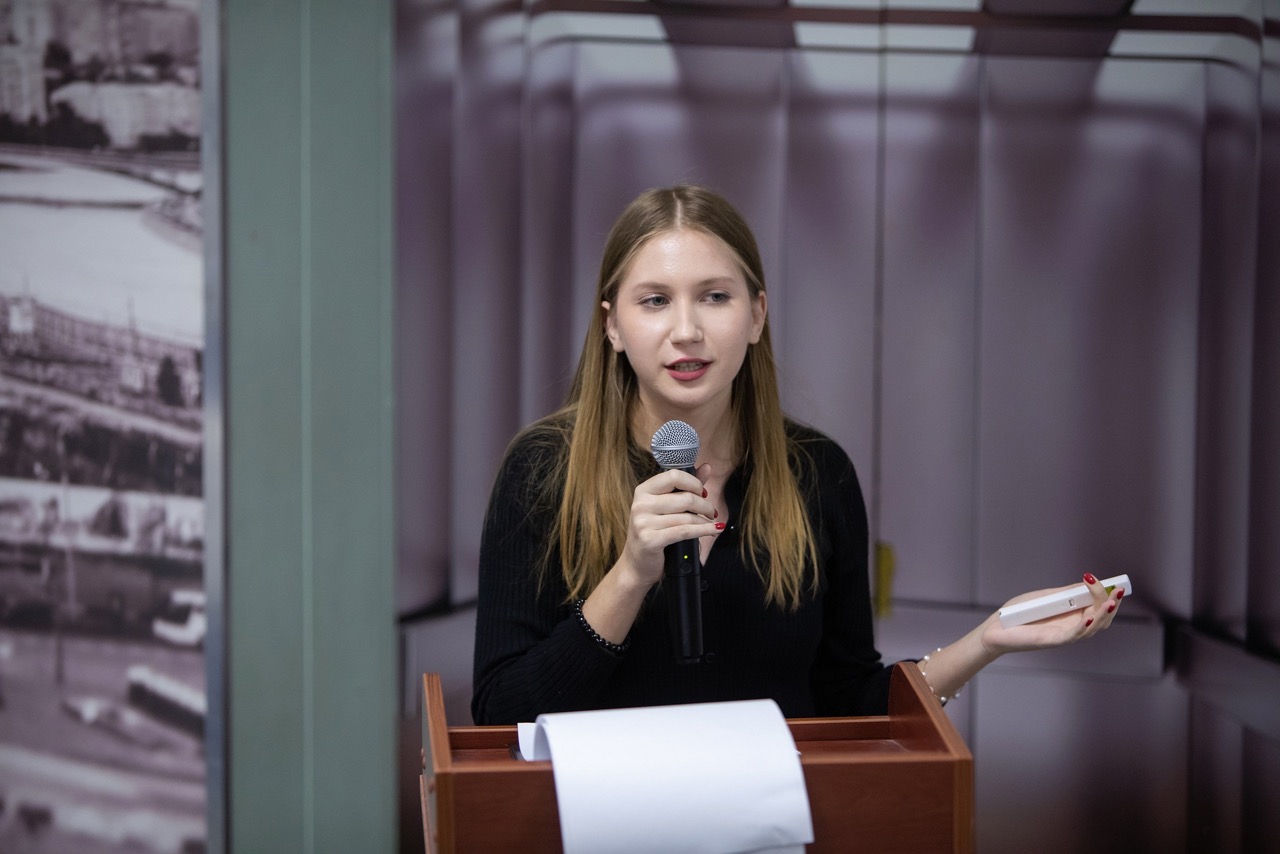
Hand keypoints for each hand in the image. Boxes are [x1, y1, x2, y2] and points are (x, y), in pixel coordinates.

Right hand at [617, 464, 721, 588]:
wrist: (636, 565)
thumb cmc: (653, 533)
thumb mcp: (665, 507)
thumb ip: (686, 487)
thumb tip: (706, 467)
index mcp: (643, 491)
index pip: (674, 476)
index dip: (694, 483)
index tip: (703, 493)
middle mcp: (640, 504)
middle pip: (685, 497)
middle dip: (705, 505)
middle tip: (711, 512)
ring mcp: (643, 523)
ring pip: (687, 516)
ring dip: (705, 521)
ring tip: (711, 524)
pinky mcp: (650, 540)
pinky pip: (685, 531)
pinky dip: (703, 531)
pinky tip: (713, 530)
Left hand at [980, 572, 1124, 654]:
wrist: (996, 628)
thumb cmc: (1019, 614)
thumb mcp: (1046, 597)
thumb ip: (1066, 593)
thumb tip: (1086, 582)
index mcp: (1073, 615)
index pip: (1100, 608)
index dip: (1111, 598)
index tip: (1116, 585)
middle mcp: (1073, 626)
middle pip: (1101, 618)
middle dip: (1111, 603)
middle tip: (1115, 588)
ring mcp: (1064, 635)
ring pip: (1092, 627)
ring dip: (1103, 614)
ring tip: (1111, 601)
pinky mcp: (1052, 640)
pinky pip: (1072, 635)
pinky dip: (1083, 627)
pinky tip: (1089, 616)